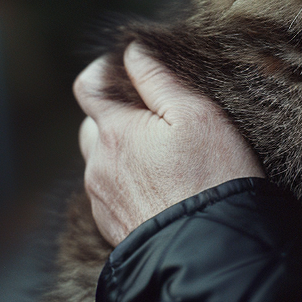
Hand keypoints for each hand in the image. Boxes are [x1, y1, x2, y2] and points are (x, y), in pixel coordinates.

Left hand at [74, 43, 264, 245]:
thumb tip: (133, 51)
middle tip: (160, 120)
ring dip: (124, 151)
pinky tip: (164, 187)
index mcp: (116, 131)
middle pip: (93, 124)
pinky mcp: (112, 226)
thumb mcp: (197, 114)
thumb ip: (159, 78)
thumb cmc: (212, 176)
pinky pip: (111, 192)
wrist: (210, 250)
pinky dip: (130, 183)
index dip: (107, 70)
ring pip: (102, 160)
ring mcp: (102, 198)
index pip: (89, 84)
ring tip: (165, 157)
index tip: (134, 72)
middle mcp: (98, 164)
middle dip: (118, 115)